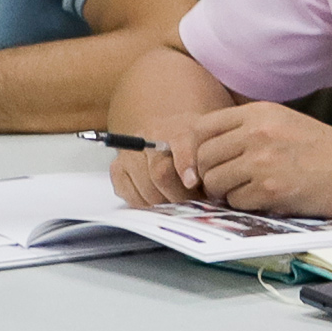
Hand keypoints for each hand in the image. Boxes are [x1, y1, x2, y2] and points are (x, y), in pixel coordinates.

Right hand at [107, 105, 227, 208]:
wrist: (171, 137)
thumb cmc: (196, 148)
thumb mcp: (210, 148)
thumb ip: (212, 163)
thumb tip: (214, 191)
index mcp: (179, 126)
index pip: (180, 142)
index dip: (185, 163)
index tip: (192, 182)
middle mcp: (150, 135)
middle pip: (161, 172)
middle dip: (180, 195)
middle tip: (193, 203)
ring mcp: (130, 151)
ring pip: (146, 188)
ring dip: (165, 202)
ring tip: (179, 201)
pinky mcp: (117, 167)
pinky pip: (129, 194)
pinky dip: (145, 204)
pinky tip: (158, 200)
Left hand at [176, 100, 331, 216]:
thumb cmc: (326, 152)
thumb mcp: (285, 123)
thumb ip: (247, 131)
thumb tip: (205, 153)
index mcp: (260, 113)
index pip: (202, 127)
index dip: (194, 149)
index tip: (200, 164)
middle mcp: (257, 133)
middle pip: (203, 157)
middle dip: (209, 175)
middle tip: (227, 183)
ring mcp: (263, 161)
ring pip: (215, 182)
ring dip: (226, 193)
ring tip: (250, 190)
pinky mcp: (271, 190)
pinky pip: (236, 202)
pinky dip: (246, 205)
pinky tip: (268, 199)